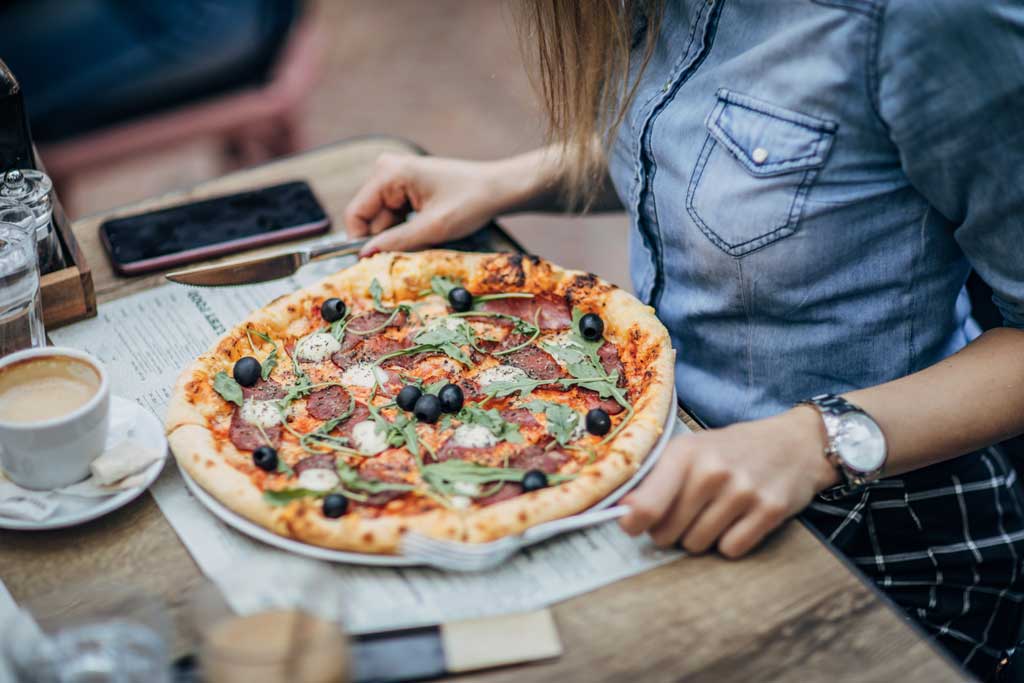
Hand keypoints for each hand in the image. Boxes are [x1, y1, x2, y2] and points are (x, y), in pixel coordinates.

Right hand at [344, 154, 512, 255]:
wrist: (498, 189)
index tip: (376, 263)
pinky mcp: (405, 185)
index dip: (362, 241)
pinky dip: (407, 227)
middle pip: (369, 217)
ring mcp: (395, 176)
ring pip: (382, 219)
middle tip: (414, 248)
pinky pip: (394, 214)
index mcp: (389, 173)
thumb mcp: (433, 228)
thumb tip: (364, 255)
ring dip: (399, 234)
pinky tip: (427, 228)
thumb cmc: (470, 202)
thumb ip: (396, 242)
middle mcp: (386, 169)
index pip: (356, 214)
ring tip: (426, 235)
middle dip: (387, 237)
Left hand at [619, 407, 837, 557]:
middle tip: (684, 516)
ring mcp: (743, 491)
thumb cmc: (730, 450)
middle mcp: (713, 471)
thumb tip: (625, 512)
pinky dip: (730, 543)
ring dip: (700, 538)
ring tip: (713, 514)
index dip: (633, 523)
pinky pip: (731, 550)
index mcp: (685, 453)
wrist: (794, 443)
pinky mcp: (770, 511)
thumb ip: (656, 480)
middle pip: (669, 533)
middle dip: (670, 532)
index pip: (646, 505)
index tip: (632, 526)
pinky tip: (737, 521)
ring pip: (698, 545)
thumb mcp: (690, 451)